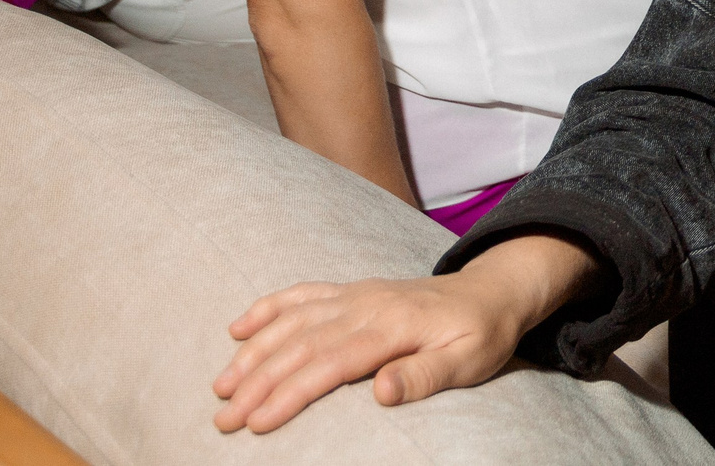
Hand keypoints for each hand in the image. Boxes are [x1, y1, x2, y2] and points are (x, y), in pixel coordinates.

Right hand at [213, 275, 516, 433]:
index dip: (290, 394)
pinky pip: (303, 294)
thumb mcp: (470, 361)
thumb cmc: (482, 333)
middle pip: (301, 345)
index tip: (257, 423)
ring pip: (293, 321)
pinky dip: (268, 308)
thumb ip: (425, 376)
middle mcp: (367, 305)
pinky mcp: (353, 291)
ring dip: (253, 352)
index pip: (330, 364)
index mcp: (393, 327)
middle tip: (223, 419)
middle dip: (258, 382)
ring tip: (220, 387)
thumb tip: (380, 392)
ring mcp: (357, 295)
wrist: (494, 290)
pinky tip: (238, 327)